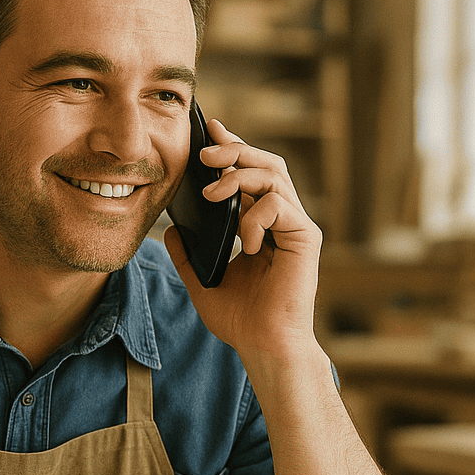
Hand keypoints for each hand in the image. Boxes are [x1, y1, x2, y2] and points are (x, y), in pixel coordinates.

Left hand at [164, 118, 321, 363]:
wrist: (263, 345)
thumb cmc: (240, 319)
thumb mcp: (202, 282)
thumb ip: (187, 255)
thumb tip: (170, 231)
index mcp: (261, 224)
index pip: (249, 173)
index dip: (231, 147)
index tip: (207, 130)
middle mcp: (281, 219)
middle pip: (265, 163)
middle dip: (233, 149)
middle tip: (203, 152)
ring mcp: (295, 226)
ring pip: (273, 175)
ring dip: (238, 175)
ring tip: (211, 192)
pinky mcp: (305, 237)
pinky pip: (278, 205)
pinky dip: (255, 217)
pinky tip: (246, 244)